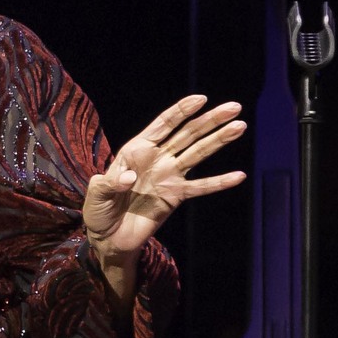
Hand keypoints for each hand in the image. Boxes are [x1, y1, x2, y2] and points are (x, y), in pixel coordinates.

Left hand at [84, 95, 247, 289]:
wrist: (108, 239)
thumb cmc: (98, 211)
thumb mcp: (96, 194)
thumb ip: (110, 183)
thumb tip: (130, 177)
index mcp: (136, 150)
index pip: (163, 125)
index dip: (181, 111)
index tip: (200, 99)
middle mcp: (157, 159)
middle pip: (188, 134)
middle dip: (210, 120)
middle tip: (235, 107)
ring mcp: (169, 176)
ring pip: (198, 153)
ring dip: (219, 140)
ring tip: (240, 126)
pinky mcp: (176, 196)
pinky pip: (201, 188)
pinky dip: (219, 182)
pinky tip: (238, 176)